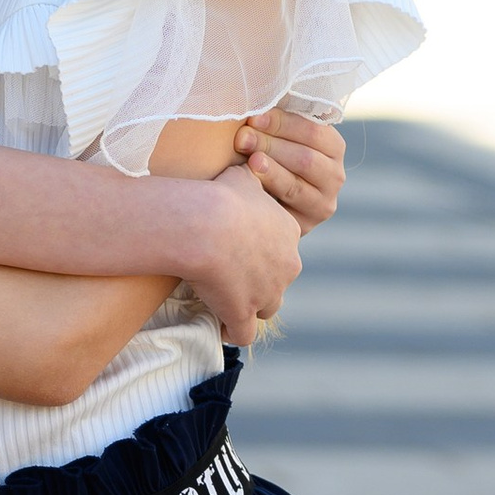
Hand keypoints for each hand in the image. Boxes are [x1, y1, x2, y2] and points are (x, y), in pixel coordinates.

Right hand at [178, 159, 303, 347]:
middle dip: (260, 279)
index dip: (262, 251)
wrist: (206, 224)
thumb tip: (251, 162)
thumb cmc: (220, 195)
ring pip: (267, 307)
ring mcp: (267, 292)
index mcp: (287, 232)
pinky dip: (233, 331)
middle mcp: (286, 265)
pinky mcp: (244, 312)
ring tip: (227, 301)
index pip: (282, 248)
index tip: (242, 250)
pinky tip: (222, 326)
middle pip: (278, 279)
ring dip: (251, 306)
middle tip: (232, 274)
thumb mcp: (242, 176)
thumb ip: (251, 177)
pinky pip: (243, 333)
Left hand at [236, 106, 345, 231]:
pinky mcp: (305, 224)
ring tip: (250, 160)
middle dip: (271, 145)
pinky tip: (249, 184)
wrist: (262, 201)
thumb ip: (278, 117)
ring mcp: (323, 203)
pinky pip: (285, 210)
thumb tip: (264, 86)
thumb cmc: (268, 154)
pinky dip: (267, 194)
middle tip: (242, 137)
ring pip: (296, 184)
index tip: (254, 117)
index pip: (315, 132)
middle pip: (305, 158)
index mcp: (333, 147)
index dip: (284, 123)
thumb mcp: (279, 134)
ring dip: (270, 170)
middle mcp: (335, 176)